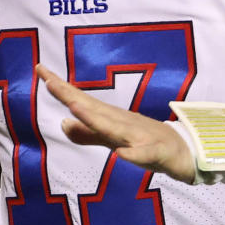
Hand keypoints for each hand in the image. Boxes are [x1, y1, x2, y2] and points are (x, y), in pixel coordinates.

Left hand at [36, 64, 195, 183]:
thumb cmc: (145, 141)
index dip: (59, 87)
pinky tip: (121, 154)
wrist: (185, 151)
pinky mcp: (157, 153)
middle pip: (92, 108)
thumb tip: (63, 123)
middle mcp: (121, 122)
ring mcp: (139, 136)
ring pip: (115, 128)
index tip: (39, 69)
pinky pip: (144, 154)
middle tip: (48, 80)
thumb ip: (87, 133)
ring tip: (75, 107)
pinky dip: (133, 154)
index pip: (80, 100)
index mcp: (110, 119)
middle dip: (71, 95)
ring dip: (95, 119)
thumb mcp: (112, 139)